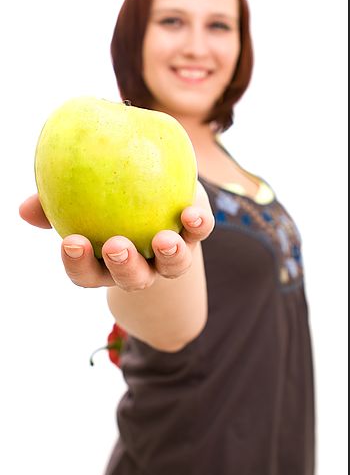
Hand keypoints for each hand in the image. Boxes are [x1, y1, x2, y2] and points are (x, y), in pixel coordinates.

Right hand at [19, 182, 213, 290]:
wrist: (155, 196)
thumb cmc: (108, 203)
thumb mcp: (83, 200)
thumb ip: (55, 204)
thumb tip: (25, 208)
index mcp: (107, 262)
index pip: (87, 273)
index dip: (78, 264)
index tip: (70, 242)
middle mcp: (140, 266)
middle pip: (132, 278)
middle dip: (124, 266)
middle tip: (116, 246)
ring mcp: (169, 256)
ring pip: (171, 266)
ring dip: (168, 255)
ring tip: (163, 239)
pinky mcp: (193, 234)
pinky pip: (198, 234)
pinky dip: (198, 226)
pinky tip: (192, 213)